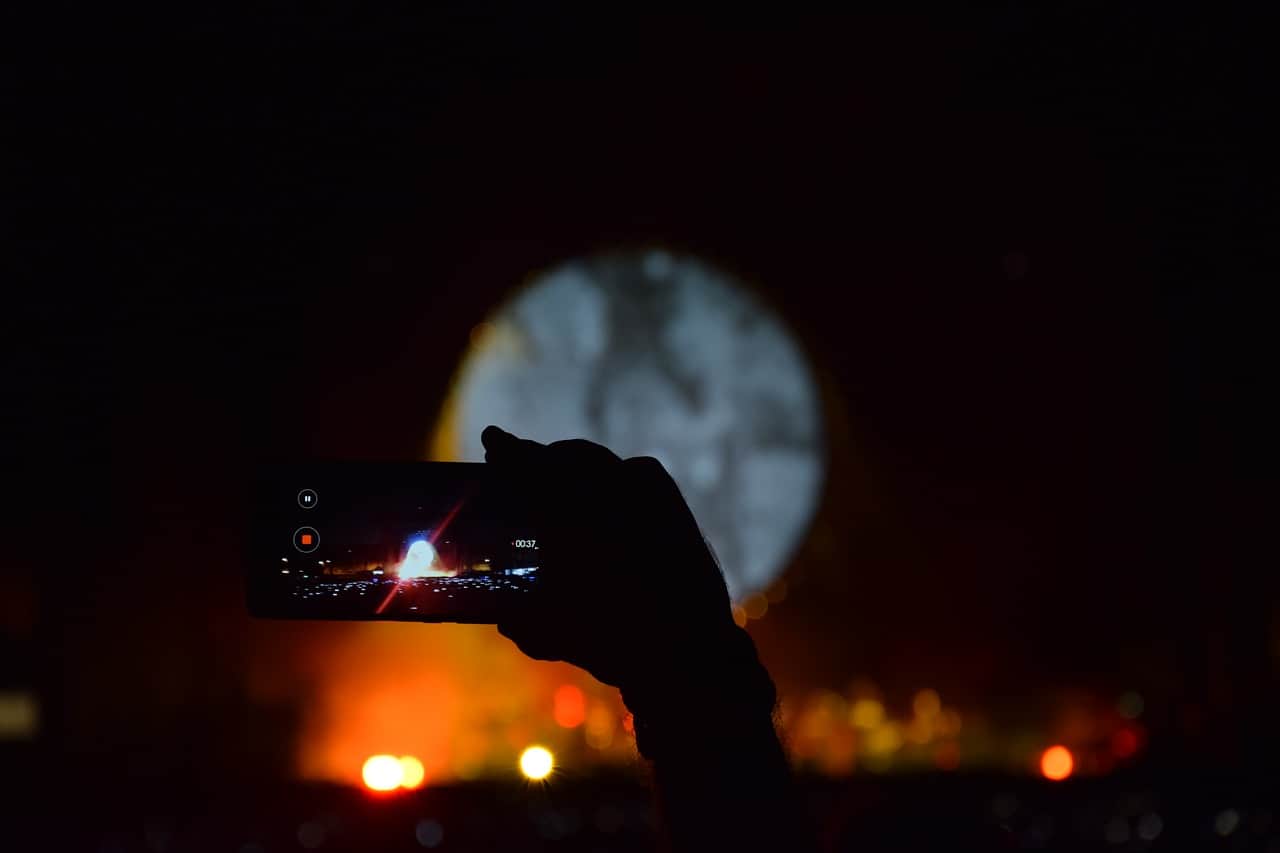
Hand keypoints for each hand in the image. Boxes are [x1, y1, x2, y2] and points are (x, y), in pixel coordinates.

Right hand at [482, 426, 741, 692]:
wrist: (691, 646)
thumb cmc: (612, 643)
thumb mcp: (552, 635)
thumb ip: (522, 622)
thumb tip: (505, 618)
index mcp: (563, 514)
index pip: (526, 465)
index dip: (506, 449)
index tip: (492, 438)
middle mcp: (602, 490)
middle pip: (561, 457)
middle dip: (539, 457)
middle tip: (522, 461)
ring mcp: (641, 489)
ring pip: (597, 461)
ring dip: (573, 463)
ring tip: (560, 473)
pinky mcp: (670, 498)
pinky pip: (634, 471)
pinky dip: (614, 475)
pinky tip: (610, 486)